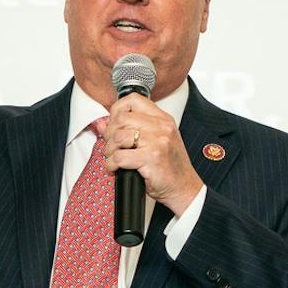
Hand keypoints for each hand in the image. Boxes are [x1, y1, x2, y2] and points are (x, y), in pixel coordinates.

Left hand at [103, 95, 202, 214]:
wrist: (184, 188)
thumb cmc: (169, 167)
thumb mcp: (154, 142)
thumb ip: (131, 129)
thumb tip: (103, 124)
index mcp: (163, 119)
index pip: (134, 100)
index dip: (117, 110)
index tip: (114, 124)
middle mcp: (161, 127)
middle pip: (122, 119)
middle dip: (110, 134)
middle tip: (112, 146)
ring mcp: (157, 142)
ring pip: (118, 137)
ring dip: (110, 150)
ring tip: (114, 159)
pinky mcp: (151, 159)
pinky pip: (119, 157)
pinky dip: (111, 165)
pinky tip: (116, 169)